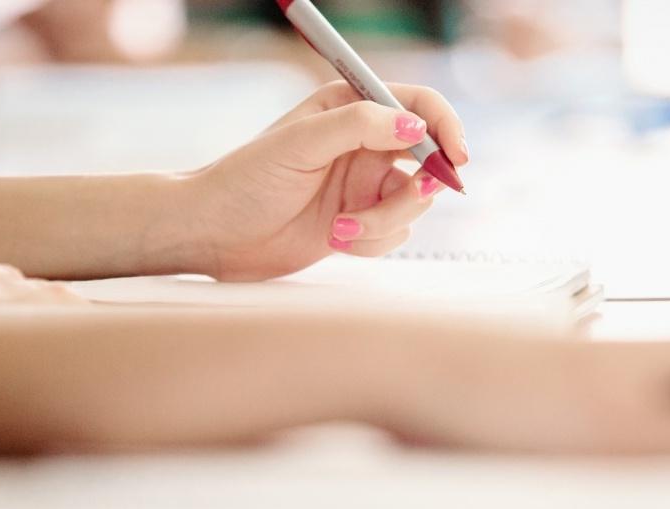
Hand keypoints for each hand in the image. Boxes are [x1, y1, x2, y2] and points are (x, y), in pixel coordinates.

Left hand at [161, 81, 468, 280]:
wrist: (215, 235)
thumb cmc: (245, 181)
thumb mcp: (302, 143)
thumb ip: (361, 126)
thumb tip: (415, 127)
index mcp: (350, 107)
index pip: (418, 105)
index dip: (444, 128)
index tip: (455, 158)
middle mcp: (364, 144)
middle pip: (427, 159)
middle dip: (418, 187)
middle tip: (397, 201)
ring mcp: (363, 186)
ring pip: (414, 204)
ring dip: (384, 222)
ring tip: (340, 228)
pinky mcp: (359, 223)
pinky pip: (395, 234)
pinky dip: (372, 242)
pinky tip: (335, 239)